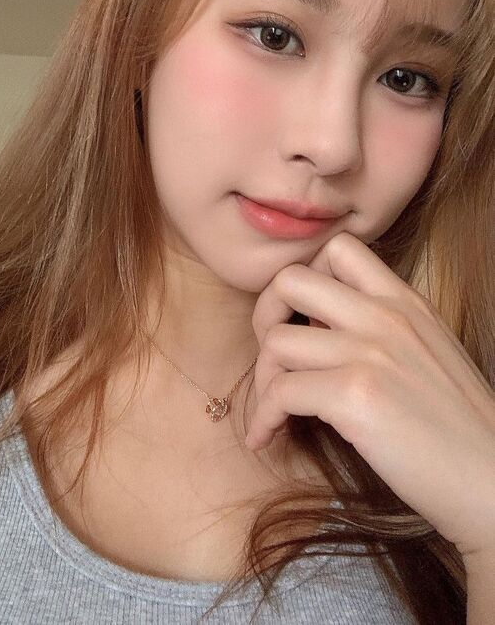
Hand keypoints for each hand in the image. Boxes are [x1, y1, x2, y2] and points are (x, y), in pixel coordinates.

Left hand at [245, 231, 494, 560]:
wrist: (493, 484)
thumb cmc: (455, 430)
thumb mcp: (425, 353)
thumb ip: (378, 329)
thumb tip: (315, 326)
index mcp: (405, 302)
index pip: (338, 249)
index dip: (304, 278)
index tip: (301, 320)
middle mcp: (387, 316)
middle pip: (289, 280)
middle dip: (265, 316)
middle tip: (274, 358)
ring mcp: (371, 352)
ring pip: (276, 340)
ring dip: (263, 379)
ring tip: (274, 409)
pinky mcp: (355, 395)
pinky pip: (279, 393)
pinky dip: (263, 418)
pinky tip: (268, 438)